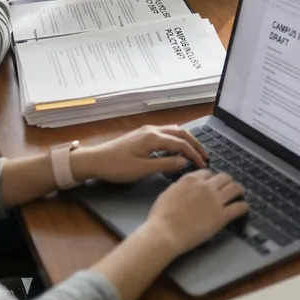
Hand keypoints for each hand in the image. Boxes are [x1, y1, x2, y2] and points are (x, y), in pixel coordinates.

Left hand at [71, 125, 209, 184]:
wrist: (94, 160)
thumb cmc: (117, 167)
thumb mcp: (142, 170)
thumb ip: (165, 165)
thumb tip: (184, 162)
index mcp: (154, 138)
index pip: (181, 144)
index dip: (194, 154)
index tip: (203, 165)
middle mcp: (153, 130)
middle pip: (181, 133)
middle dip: (195, 143)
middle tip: (205, 156)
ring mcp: (147, 130)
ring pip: (173, 130)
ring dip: (186, 140)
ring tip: (194, 151)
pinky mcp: (142, 134)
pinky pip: (166, 132)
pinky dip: (176, 139)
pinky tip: (176, 148)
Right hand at [146, 169, 248, 254]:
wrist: (164, 233)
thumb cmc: (160, 218)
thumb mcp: (167, 194)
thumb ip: (179, 187)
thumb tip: (184, 187)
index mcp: (191, 180)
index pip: (208, 173)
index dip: (212, 178)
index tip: (214, 183)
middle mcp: (205, 187)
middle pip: (224, 177)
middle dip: (227, 182)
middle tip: (229, 187)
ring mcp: (215, 200)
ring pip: (235, 188)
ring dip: (239, 191)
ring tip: (240, 195)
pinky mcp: (221, 216)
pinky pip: (239, 207)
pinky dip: (244, 207)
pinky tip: (244, 209)